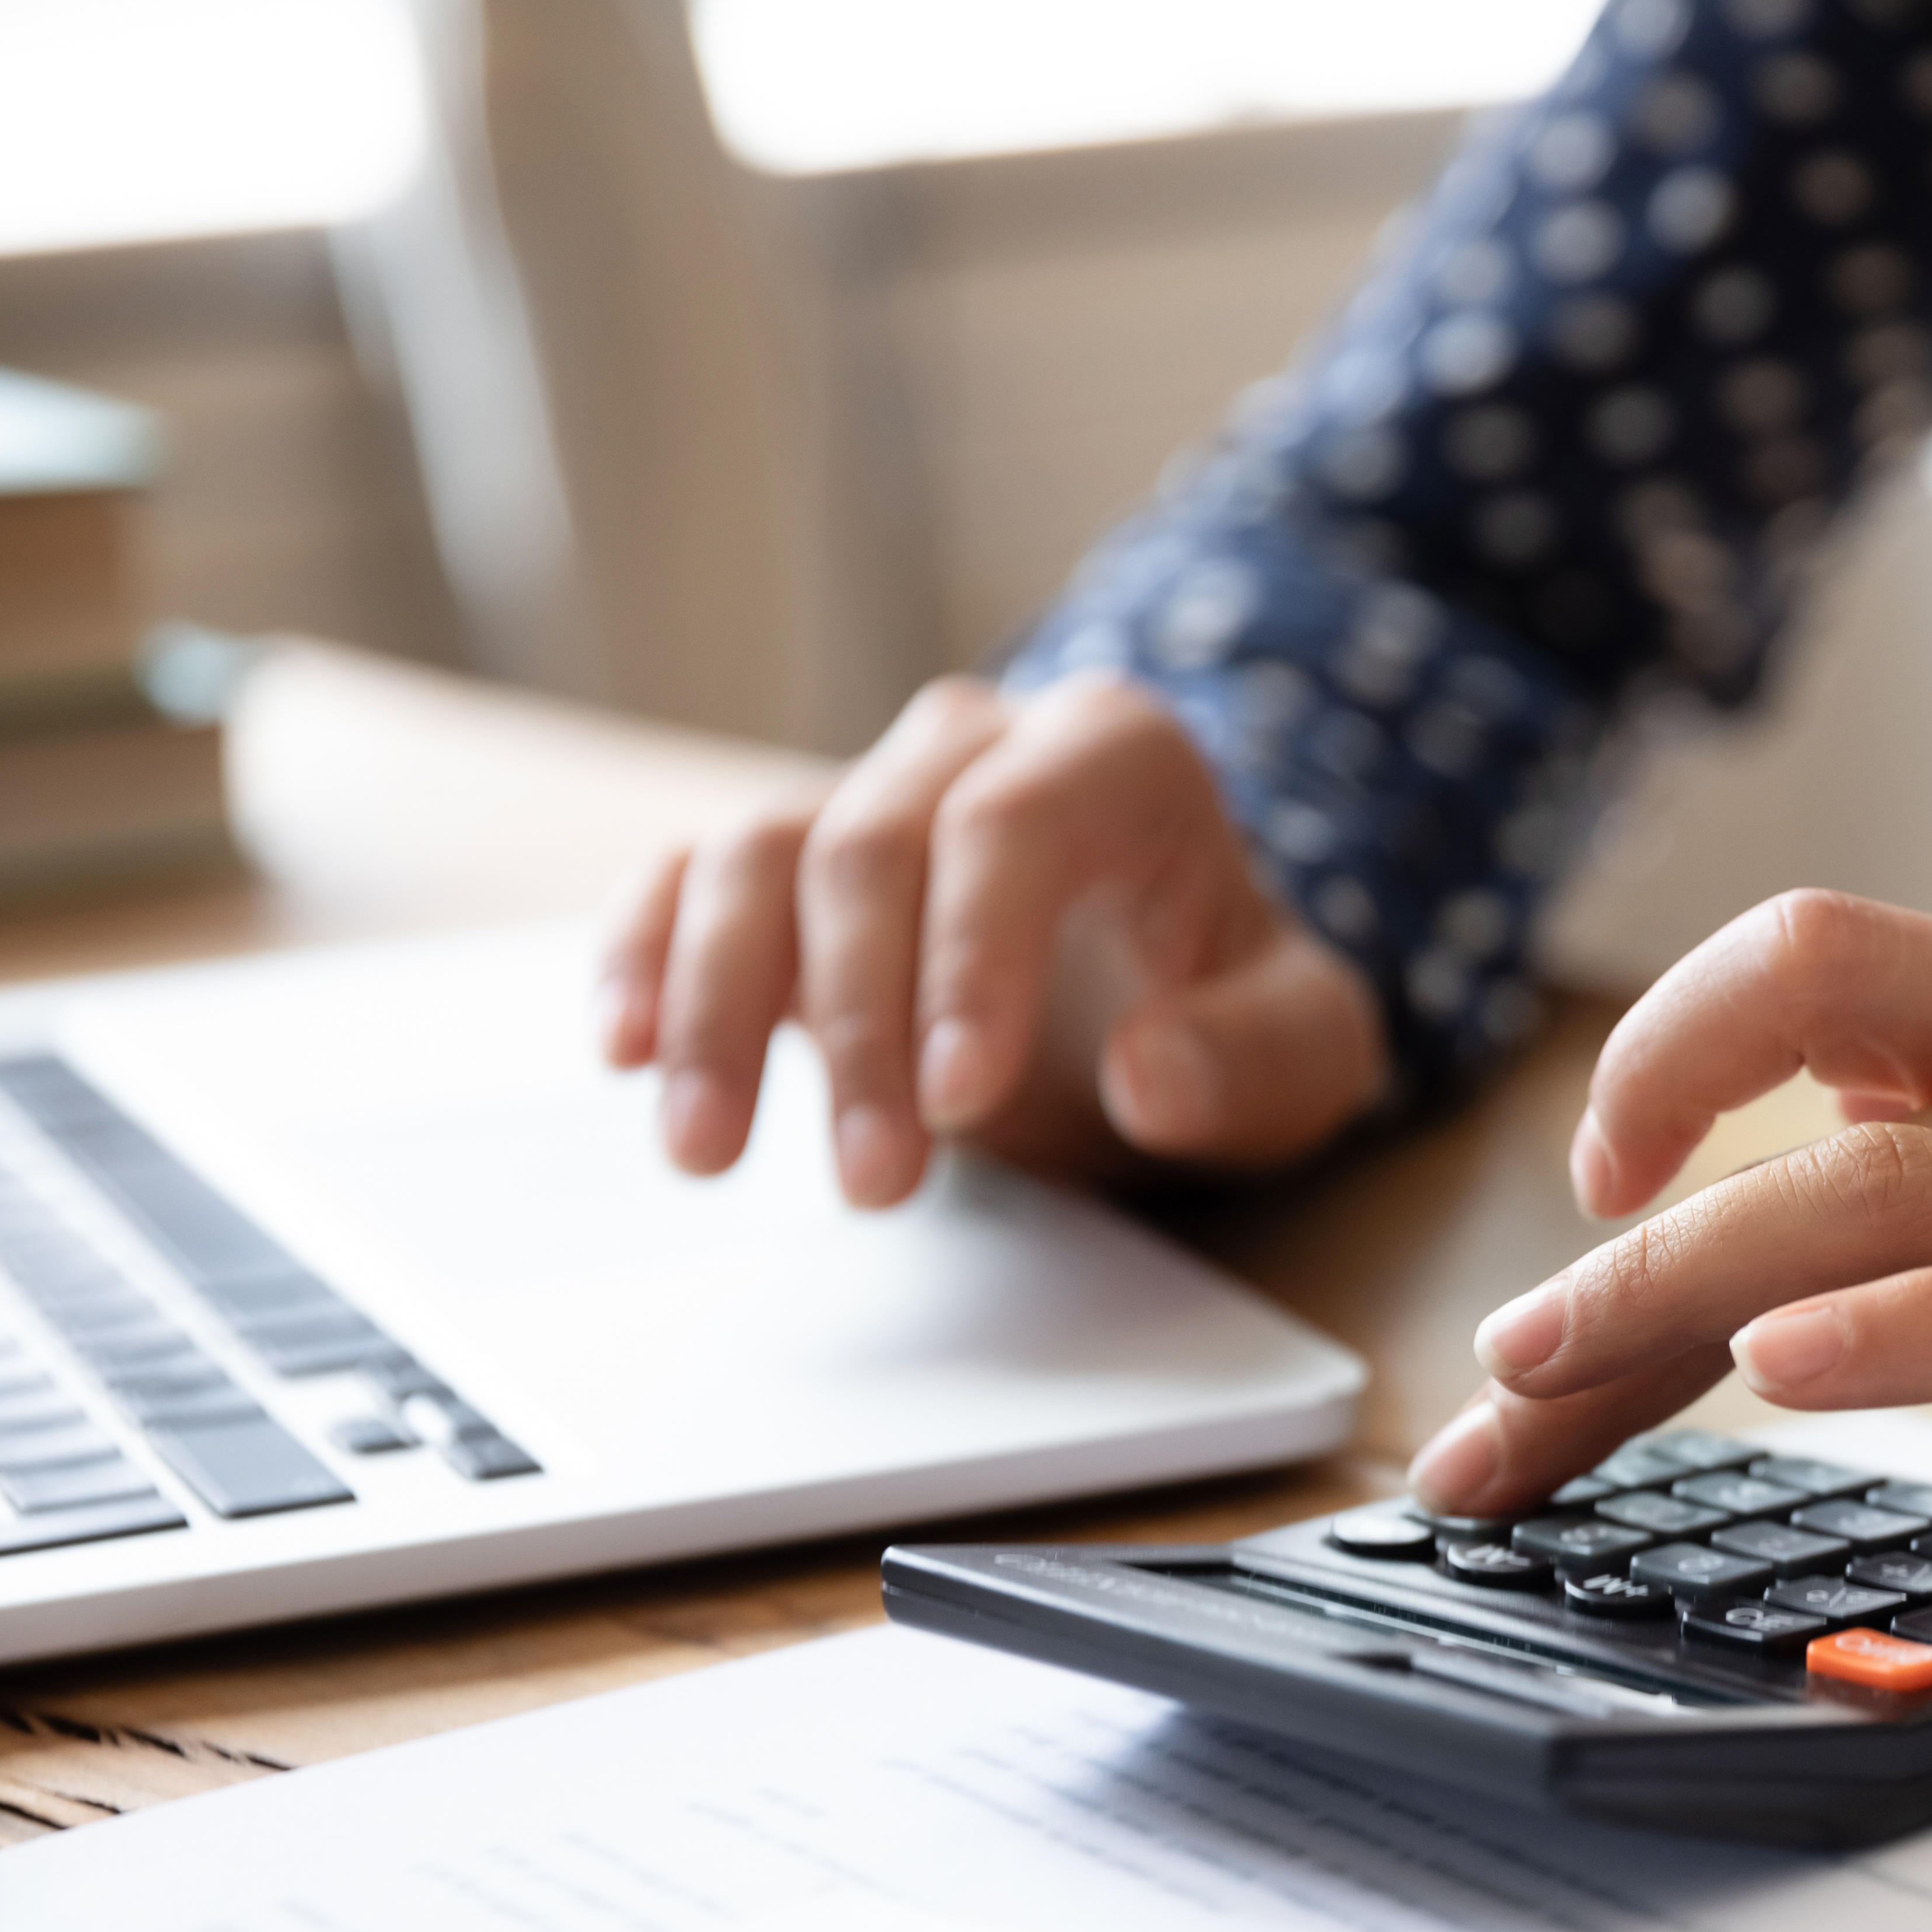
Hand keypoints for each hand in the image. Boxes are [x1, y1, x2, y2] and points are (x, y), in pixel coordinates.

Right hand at [598, 671, 1385, 1201]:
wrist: (1172, 990)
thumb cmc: (1234, 1009)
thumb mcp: (1306, 1051)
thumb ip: (1259, 1059)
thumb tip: (1156, 1077)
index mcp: (1114, 754)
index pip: (1014, 826)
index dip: (971, 959)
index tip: (959, 1099)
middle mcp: (975, 746)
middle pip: (871, 849)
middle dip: (862, 1027)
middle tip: (875, 1185)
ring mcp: (867, 793)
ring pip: (754, 859)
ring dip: (718, 1009)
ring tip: (709, 1156)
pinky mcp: (786, 864)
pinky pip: (687, 881)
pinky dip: (645, 960)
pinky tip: (625, 1055)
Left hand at [1404, 893, 1931, 1556]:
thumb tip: (1930, 1233)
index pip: (1824, 989)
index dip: (1664, 1072)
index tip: (1590, 1188)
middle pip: (1789, 1071)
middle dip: (1606, 1224)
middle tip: (1497, 1378)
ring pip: (1852, 1191)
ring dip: (1661, 1296)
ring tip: (1536, 1392)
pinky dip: (1885, 1333)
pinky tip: (1785, 1380)